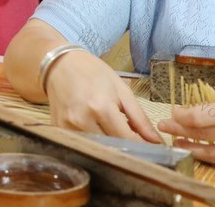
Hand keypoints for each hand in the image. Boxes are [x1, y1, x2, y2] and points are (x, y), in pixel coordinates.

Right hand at [46, 50, 162, 142]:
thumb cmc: (93, 72)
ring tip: (115, 134)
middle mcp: (83, 120)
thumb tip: (155, 140)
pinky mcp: (59, 130)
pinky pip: (82, 144)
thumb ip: (139, 117)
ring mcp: (68, 127)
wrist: (60, 64)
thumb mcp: (121, 89)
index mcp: (101, 107)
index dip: (142, 147)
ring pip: (97, 149)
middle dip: (127, 148)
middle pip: (112, 147)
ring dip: (110, 146)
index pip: (126, 139)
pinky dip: (94, 142)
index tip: (153, 149)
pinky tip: (98, 131)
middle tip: (135, 143)